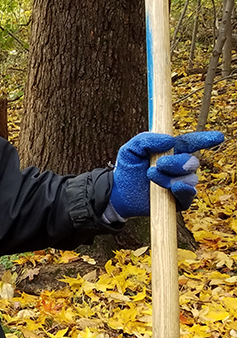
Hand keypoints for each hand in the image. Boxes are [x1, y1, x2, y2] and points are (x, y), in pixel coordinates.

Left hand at [109, 131, 224, 218]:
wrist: (118, 193)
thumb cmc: (127, 169)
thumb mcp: (130, 149)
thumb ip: (146, 139)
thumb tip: (169, 139)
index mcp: (171, 152)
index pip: (192, 143)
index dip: (205, 139)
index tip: (218, 137)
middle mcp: (180, 167)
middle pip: (192, 161)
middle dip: (177, 162)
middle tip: (159, 164)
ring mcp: (180, 184)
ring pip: (189, 179)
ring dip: (171, 177)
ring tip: (151, 176)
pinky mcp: (178, 200)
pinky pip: (188, 195)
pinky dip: (183, 191)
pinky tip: (175, 188)